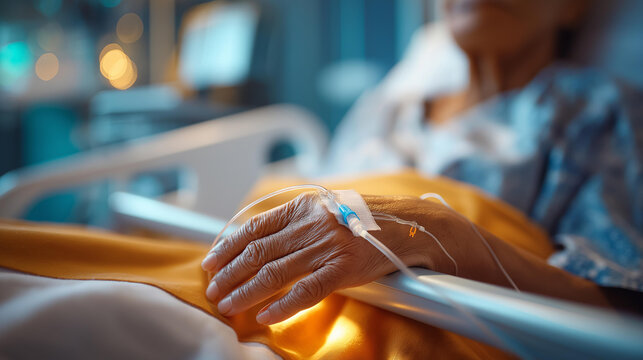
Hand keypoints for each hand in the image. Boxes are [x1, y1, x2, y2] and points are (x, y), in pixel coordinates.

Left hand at [200, 192, 443, 324]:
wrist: (408, 225)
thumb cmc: (364, 220)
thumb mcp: (325, 210)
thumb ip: (295, 223)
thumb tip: (260, 242)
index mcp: (303, 207)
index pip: (254, 228)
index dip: (227, 246)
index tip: (210, 262)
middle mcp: (311, 225)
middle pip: (258, 252)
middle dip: (229, 273)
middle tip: (212, 290)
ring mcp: (327, 246)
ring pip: (275, 272)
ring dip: (245, 291)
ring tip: (227, 304)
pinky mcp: (344, 269)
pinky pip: (306, 290)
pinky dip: (282, 304)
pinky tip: (264, 315)